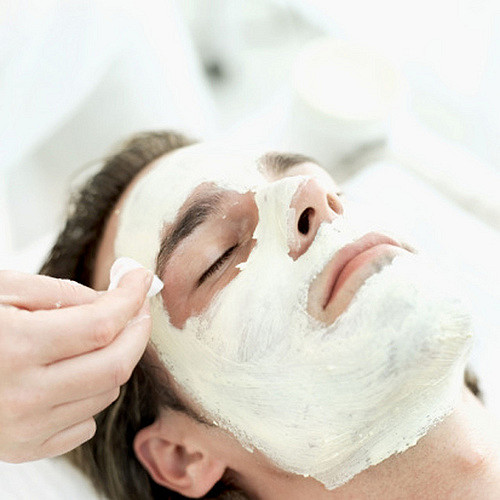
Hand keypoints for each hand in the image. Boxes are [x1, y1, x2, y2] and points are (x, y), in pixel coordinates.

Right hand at [0, 268, 152, 462]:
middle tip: (136, 309)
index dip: (131, 299)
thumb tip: (113, 299)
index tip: (140, 280)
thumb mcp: (2, 291)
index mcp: (15, 347)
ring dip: (112, 360)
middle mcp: (23, 396)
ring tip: (89, 341)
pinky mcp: (24, 449)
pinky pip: (86, 422)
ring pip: (106, 393)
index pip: (101, 325)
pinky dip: (90, 395)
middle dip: (137, 331)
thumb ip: (61, 293)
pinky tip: (68, 375)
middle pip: (115, 365)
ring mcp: (25, 429)